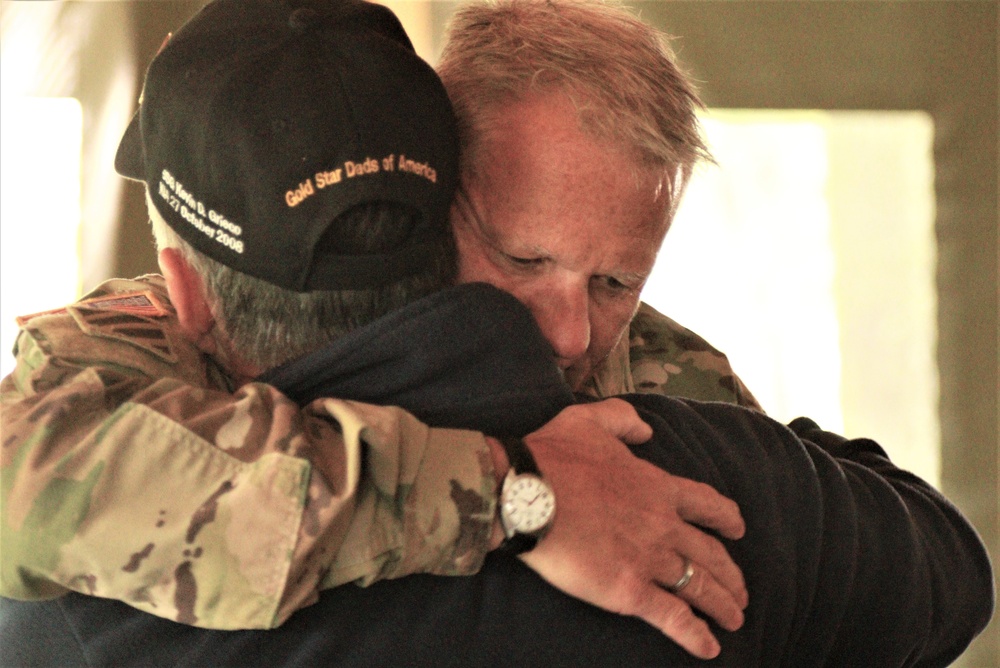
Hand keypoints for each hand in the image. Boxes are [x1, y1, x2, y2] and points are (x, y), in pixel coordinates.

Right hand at [515, 398, 746, 658]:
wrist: (527, 492)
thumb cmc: (552, 455)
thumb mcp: (590, 420)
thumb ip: (623, 420)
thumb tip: (646, 431)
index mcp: (656, 486)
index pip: (707, 505)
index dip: (727, 519)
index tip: (738, 530)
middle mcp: (663, 524)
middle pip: (712, 553)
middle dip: (731, 574)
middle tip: (741, 590)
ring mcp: (649, 559)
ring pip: (700, 586)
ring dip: (723, 605)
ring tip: (735, 620)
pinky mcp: (629, 590)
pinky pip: (673, 617)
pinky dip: (696, 635)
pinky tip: (710, 648)